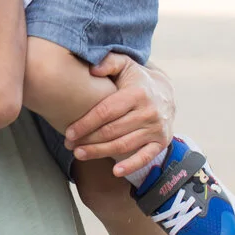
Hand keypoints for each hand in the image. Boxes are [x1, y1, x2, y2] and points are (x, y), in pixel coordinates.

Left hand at [63, 55, 175, 176]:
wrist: (165, 91)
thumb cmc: (136, 79)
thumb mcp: (124, 64)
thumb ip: (108, 63)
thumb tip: (92, 69)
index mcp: (137, 93)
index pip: (106, 111)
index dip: (86, 123)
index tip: (69, 132)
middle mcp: (149, 112)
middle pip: (113, 131)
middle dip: (88, 140)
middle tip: (70, 146)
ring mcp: (156, 128)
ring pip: (124, 145)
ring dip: (100, 153)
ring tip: (80, 154)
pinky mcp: (162, 142)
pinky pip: (145, 157)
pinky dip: (131, 165)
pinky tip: (115, 171)